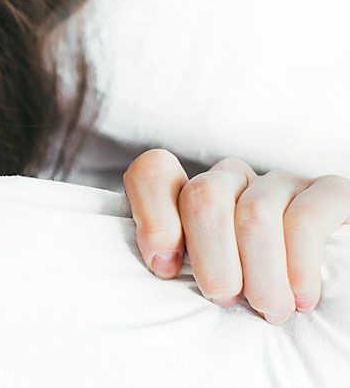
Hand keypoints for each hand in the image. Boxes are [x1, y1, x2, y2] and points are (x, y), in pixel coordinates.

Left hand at [123, 148, 349, 323]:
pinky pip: (305, 218)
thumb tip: (161, 264)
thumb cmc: (250, 297)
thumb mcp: (202, 281)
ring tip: (269, 309)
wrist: (327, 309)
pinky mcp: (328, 193)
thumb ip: (173, 263)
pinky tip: (301, 297)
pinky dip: (299, 264)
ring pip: (254, 214)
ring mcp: (280, 182)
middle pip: (204, 196)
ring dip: (260, 274)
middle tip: (226, 299)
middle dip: (212, 259)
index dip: (153, 218)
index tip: (166, 268)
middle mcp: (233, 179)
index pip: (153, 173)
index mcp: (192, 195)